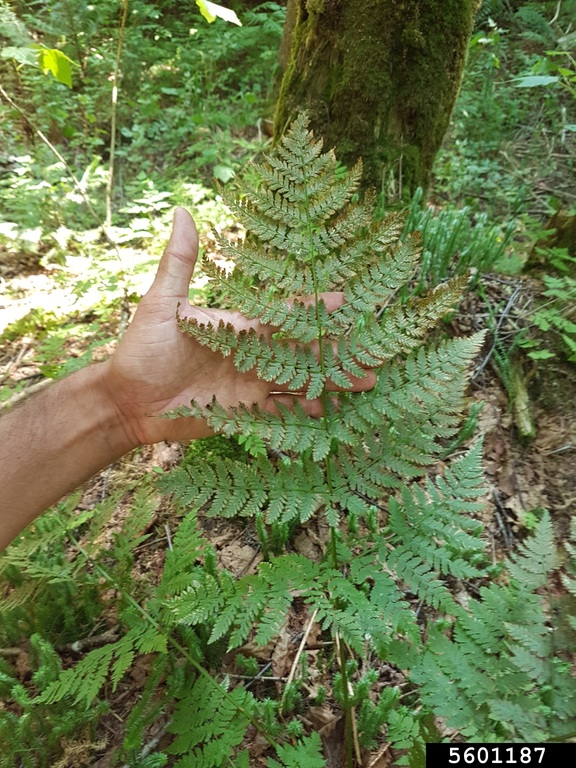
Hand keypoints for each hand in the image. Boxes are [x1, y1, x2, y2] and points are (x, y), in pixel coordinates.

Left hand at [105, 208, 375, 445]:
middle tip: (375, 353)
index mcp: (241, 326)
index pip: (286, 315)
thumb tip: (183, 211)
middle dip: (338, 352)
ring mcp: (252, 384)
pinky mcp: (246, 412)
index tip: (346, 300)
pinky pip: (283, 412)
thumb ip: (180, 264)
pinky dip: (307, 414)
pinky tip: (334, 415)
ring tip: (366, 385)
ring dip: (333, 384)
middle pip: (304, 352)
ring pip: (302, 382)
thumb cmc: (142, 349)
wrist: (127, 400)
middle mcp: (254, 354)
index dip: (314, 309)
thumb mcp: (163, 305)